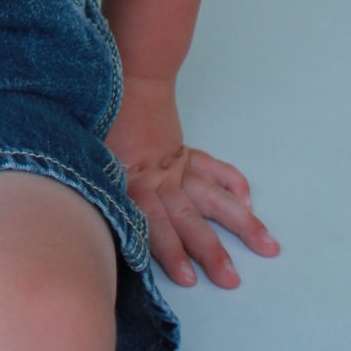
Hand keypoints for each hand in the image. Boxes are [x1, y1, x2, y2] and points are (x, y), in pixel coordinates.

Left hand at [108, 80, 279, 288]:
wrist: (125, 72)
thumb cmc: (96, 115)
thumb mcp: (86, 154)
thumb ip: (97, 184)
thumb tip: (91, 217)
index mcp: (130, 180)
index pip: (152, 222)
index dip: (170, 250)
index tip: (188, 277)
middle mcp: (158, 177)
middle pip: (187, 218)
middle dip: (210, 249)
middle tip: (231, 277)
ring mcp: (175, 164)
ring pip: (210, 196)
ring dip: (239, 222)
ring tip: (265, 244)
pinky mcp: (183, 150)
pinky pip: (212, 168)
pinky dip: (232, 183)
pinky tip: (247, 202)